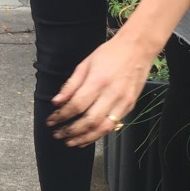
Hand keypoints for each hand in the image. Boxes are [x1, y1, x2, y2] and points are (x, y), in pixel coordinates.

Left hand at [46, 32, 156, 146]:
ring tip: (70, 142)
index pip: (76, 105)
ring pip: (103, 128)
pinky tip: (87, 137)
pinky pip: (113, 125)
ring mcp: (123, 102)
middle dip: (71, 131)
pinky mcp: (130, 106)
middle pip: (89, 121)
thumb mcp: (85, 64)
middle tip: (57, 134)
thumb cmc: (110, 53)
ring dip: (85, 138)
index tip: (51, 121)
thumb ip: (71, 85)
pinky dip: (98, 134)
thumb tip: (57, 102)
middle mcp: (112, 94)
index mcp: (98, 81)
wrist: (138, 48)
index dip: (61, 116)